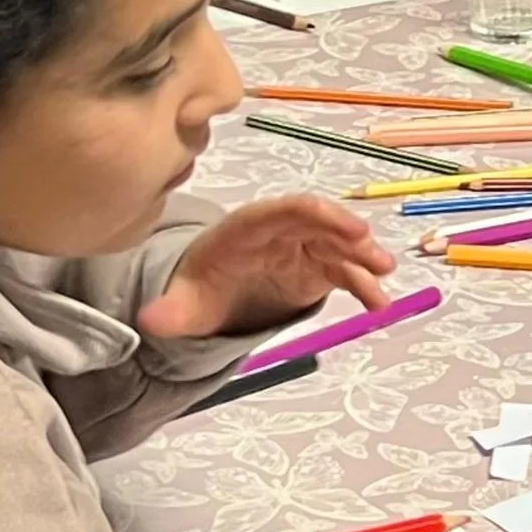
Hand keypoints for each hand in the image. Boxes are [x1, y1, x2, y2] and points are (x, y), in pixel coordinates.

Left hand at [136, 194, 394, 339]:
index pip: (285, 210)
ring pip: (337, 245)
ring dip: (363, 257)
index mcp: (249, 227)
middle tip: (374, 253)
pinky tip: (377, 304)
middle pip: (319, 222)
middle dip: (347, 234)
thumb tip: (147, 321)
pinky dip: (362, 283)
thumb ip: (169, 312)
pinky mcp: (316, 268)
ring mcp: (303, 247)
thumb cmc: (198, 286)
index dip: (317, 215)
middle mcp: (281, 230)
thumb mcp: (182, 303)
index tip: (345, 228)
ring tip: (384, 274)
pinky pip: (343, 271)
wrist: (212, 291)